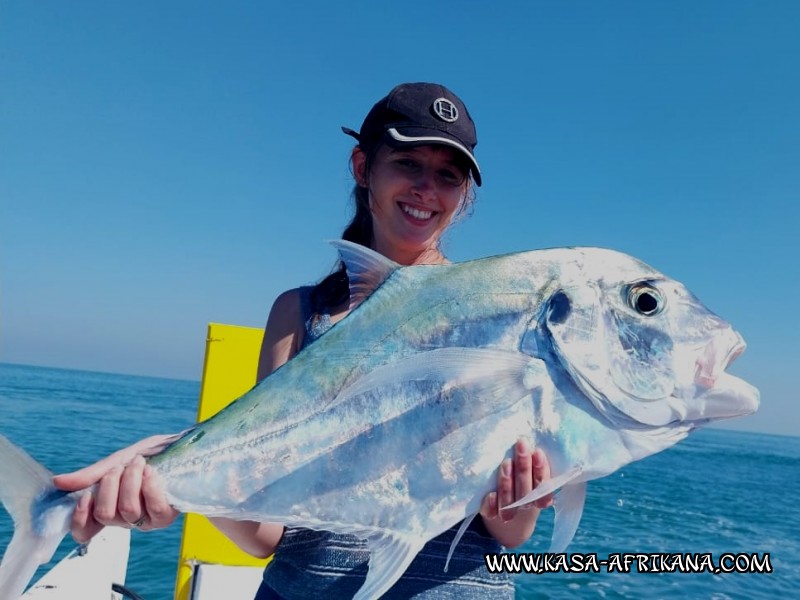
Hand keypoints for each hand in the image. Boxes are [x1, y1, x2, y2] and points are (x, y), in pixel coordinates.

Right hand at [53, 434, 179, 543]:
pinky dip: (150, 485)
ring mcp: (146, 520)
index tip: (86, 496)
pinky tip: (153, 472)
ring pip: (128, 510)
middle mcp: (126, 518)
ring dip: (132, 480)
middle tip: (123, 467)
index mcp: (110, 506)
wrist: (186, 450)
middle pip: (105, 515)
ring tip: (140, 463)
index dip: (80, 519)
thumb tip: (57, 482)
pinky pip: (153, 507)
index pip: (85, 530)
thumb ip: (93, 474)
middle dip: (111, 484)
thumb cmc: (152, 456)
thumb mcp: (120, 459)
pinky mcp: (166, 517)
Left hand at [479, 439, 553, 547]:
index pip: (545, 488)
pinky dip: (491, 506)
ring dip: (508, 484)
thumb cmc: (522, 475)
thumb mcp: (532, 465)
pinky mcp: (491, 513)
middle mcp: (526, 504)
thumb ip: (533, 455)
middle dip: (524, 468)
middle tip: (521, 446)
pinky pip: (491, 513)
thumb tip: (529, 431)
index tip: (537, 451)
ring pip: (510, 503)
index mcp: (540, 495)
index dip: (541, 471)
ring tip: (506, 463)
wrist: (510, 502)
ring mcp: (509, 510)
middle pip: (528, 492)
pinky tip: (490, 494)